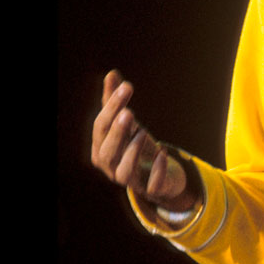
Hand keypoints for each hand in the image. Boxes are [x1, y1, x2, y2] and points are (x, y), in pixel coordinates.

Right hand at [90, 69, 195, 211]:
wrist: (158, 174)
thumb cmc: (136, 144)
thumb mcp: (127, 122)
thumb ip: (116, 100)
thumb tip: (112, 73)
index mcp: (100, 148)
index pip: (100, 128)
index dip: (112, 107)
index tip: (127, 87)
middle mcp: (110, 167)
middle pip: (107, 152)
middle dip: (117, 132)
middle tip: (129, 112)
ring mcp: (129, 181)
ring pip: (123, 172)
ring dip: (132, 151)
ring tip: (143, 131)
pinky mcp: (150, 189)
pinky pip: (151, 185)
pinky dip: (157, 170)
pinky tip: (163, 152)